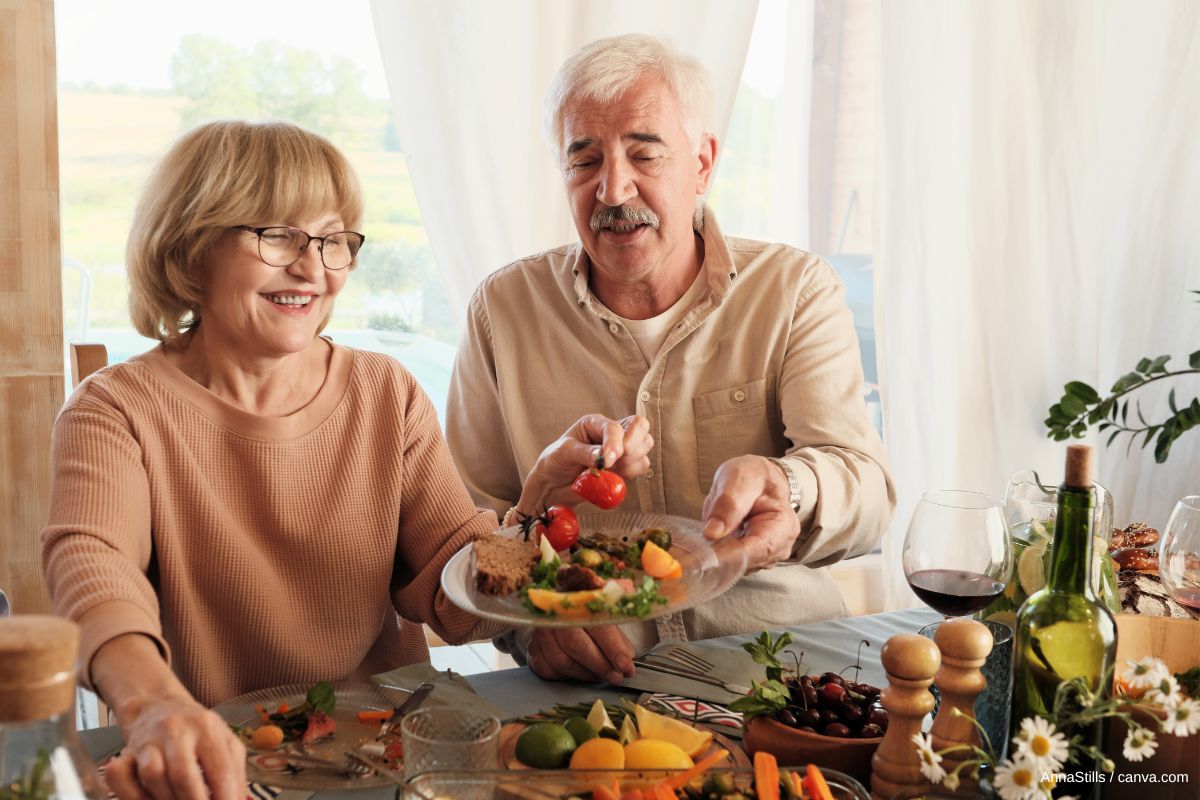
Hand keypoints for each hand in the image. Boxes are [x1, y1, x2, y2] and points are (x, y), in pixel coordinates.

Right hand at [93, 634, 245, 799]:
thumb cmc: (196, 730)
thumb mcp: (224, 740)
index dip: (225, 798)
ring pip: (152, 775)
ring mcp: (148, 741)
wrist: (157, 705)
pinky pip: (119, 777)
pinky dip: (132, 795)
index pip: (221, 770)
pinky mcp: (124, 753)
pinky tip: (148, 799)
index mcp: (208, 728)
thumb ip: (235, 771)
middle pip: (183, 774)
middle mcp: (176, 731)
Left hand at [519, 414, 651, 510]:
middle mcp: (611, 432)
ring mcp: (621, 448)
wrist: (553, 484)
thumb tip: (605, 458)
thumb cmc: (555, 461)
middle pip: (640, 426)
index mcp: (595, 423)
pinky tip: (614, 476)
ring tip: (610, 470)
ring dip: (632, 460)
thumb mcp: (564, 453)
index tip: (607, 461)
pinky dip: (632, 472)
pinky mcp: (625, 466)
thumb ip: (585, 453)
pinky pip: (642, 465)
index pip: (615, 426)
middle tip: (613, 462)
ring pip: (645, 445)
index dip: (615, 443)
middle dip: (632, 446)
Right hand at [526, 625, 634, 684]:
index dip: (613, 647)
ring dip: (587, 674)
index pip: (596, 625)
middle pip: (576, 644)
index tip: (626, 664)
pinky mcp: (533, 651)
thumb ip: (617, 637)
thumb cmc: (586, 618)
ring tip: (603, 677)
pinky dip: (569, 677)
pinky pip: (550, 671)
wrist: (554, 615)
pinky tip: (583, 675)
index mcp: (578, 601)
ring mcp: (541, 633)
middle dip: (600, 665)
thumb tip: (628, 659)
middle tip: (617, 676)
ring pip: (562, 661)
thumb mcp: (605, 617)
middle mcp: (555, 615)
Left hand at [701, 454, 801, 572]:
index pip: (757, 550)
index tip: (704, 556)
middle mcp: (779, 546)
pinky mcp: (751, 559)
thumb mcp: (739, 479)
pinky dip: (717, 557)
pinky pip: (732, 565)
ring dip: (716, 558)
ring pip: (736, 568)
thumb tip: (712, 533)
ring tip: (701, 543)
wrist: (759, 479)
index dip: (729, 556)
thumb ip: (728, 503)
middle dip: (719, 558)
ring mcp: (766, 556)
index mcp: (783, 525)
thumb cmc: (754, 476)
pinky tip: (708, 545)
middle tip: (693, 553)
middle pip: (746, 563)